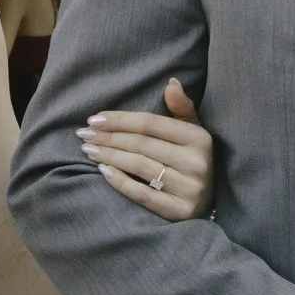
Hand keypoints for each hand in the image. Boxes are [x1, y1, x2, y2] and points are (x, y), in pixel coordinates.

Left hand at [83, 79, 213, 224]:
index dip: (120, 120)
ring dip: (109, 156)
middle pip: (142, 144)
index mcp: (199, 138)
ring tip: (88, 150)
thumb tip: (171, 83)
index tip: (94, 119)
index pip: (151, 124)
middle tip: (84, 134)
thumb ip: (181, 108)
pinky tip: (103, 171)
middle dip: (109, 138)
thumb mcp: (193, 131)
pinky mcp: (179, 211)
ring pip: (139, 166)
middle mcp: (197, 163)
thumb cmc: (193, 160)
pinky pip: (142, 194)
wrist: (210, 203)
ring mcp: (189, 189)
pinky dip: (120, 181)